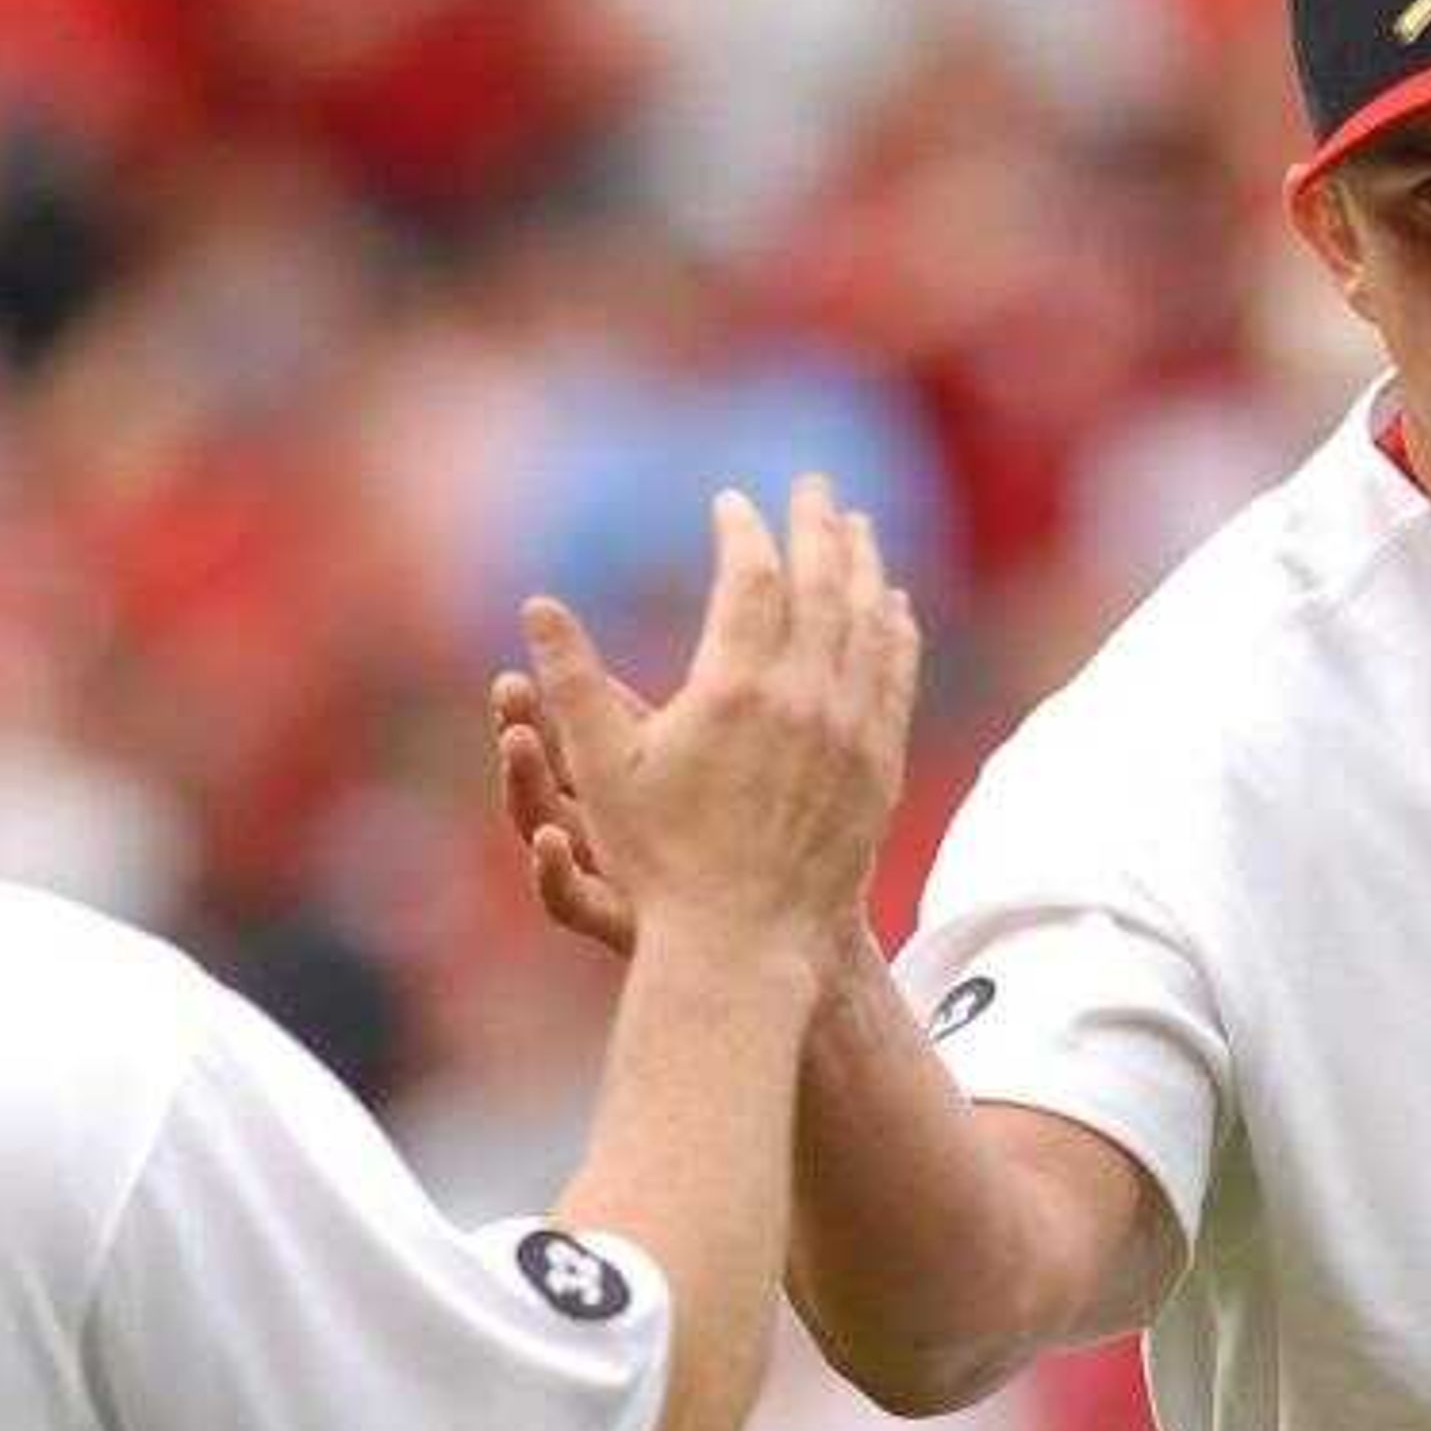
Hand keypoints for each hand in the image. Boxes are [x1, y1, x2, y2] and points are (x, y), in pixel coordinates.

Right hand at [491, 475, 916, 975]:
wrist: (744, 943)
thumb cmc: (659, 862)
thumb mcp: (600, 768)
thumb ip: (571, 680)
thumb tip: (536, 605)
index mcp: (734, 687)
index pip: (751, 576)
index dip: (742, 531)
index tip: (732, 503)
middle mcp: (803, 698)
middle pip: (823, 584)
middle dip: (818, 527)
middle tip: (815, 486)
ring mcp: (850, 732)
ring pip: (868, 624)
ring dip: (864, 568)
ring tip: (859, 531)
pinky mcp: (878, 768)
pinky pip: (894, 677)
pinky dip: (894, 630)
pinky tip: (892, 609)